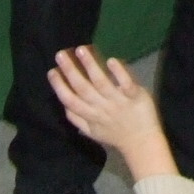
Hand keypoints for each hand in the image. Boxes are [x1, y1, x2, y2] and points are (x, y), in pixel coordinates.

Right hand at [47, 46, 175, 180]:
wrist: (142, 143)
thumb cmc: (116, 134)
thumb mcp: (92, 132)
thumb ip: (76, 118)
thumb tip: (62, 104)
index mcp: (90, 116)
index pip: (70, 100)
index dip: (59, 86)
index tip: (51, 71)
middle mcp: (101, 108)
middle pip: (82, 88)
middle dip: (70, 71)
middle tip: (60, 54)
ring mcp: (118, 102)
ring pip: (101, 82)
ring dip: (90, 65)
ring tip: (81, 49)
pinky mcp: (135, 96)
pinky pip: (126, 84)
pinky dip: (118, 73)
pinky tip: (111, 60)